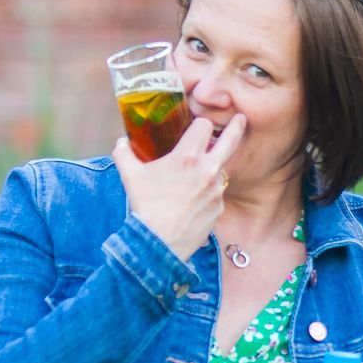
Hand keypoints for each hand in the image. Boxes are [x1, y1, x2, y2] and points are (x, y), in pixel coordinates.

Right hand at [113, 113, 246, 260]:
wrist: (158, 243)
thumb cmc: (144, 207)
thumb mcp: (130, 176)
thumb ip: (124, 153)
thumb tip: (121, 142)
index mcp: (187, 156)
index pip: (205, 125)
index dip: (200, 123)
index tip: (198, 125)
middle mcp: (207, 170)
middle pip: (232, 139)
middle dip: (237, 125)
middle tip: (241, 119)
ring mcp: (216, 190)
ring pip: (221, 169)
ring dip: (212, 168)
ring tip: (196, 176)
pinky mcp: (219, 208)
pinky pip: (215, 194)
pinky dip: (206, 194)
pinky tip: (191, 202)